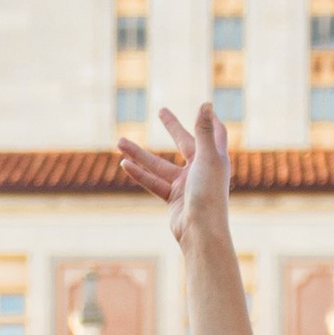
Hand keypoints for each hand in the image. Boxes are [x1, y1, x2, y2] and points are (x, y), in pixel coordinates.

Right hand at [115, 100, 232, 247]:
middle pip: (185, 144)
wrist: (201, 231)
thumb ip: (204, 130)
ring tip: (118, 141)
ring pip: (160, 165)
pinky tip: (124, 164)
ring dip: (139, 153)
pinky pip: (154, 183)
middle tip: (161, 111)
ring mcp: (187, 185)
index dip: (209, 121)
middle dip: (173, 128)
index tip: (204, 108)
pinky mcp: (173, 199)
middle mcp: (202, 170)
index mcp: (214, 158)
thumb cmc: (208, 193)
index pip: (215, 134)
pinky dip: (139, 174)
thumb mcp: (206, 157)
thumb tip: (207, 103)